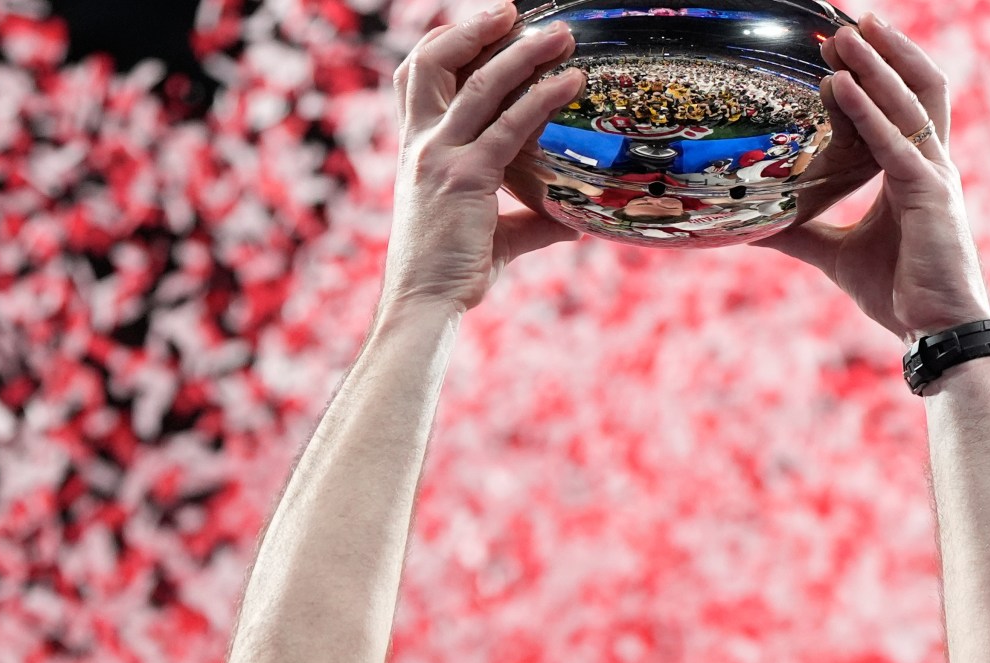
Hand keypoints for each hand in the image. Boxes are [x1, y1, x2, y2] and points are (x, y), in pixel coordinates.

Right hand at [382, 6, 585, 316]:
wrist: (423, 305)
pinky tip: (572, 82)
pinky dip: (542, 99)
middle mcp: (421, 144)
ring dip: (523, 53)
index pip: (416, 76)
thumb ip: (530, 221)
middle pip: (431, 61)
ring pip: (479, 85)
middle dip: (472, 28)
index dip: (445, 42)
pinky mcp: (466, 178)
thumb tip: (573, 221)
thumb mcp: (492, 238)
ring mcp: (439, 157)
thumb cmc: (451, 273)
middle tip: (512, 9)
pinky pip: (509, 127)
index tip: (483, 25)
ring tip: (561, 36)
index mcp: (416, 149)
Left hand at [758, 15, 989, 341]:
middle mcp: (931, 164)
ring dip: (874, 66)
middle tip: (847, 20)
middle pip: (917, 87)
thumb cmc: (899, 292)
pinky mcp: (930, 196)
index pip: (904, 104)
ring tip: (842, 35)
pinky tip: (837, 86)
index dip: (880, 70)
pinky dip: (866, 112)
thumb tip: (750, 228)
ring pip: (908, 103)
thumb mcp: (836, 255)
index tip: (841, 45)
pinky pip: (894, 144)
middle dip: (887, 50)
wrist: (936, 332)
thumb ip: (800, 234)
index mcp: (915, 171)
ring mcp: (934, 176)